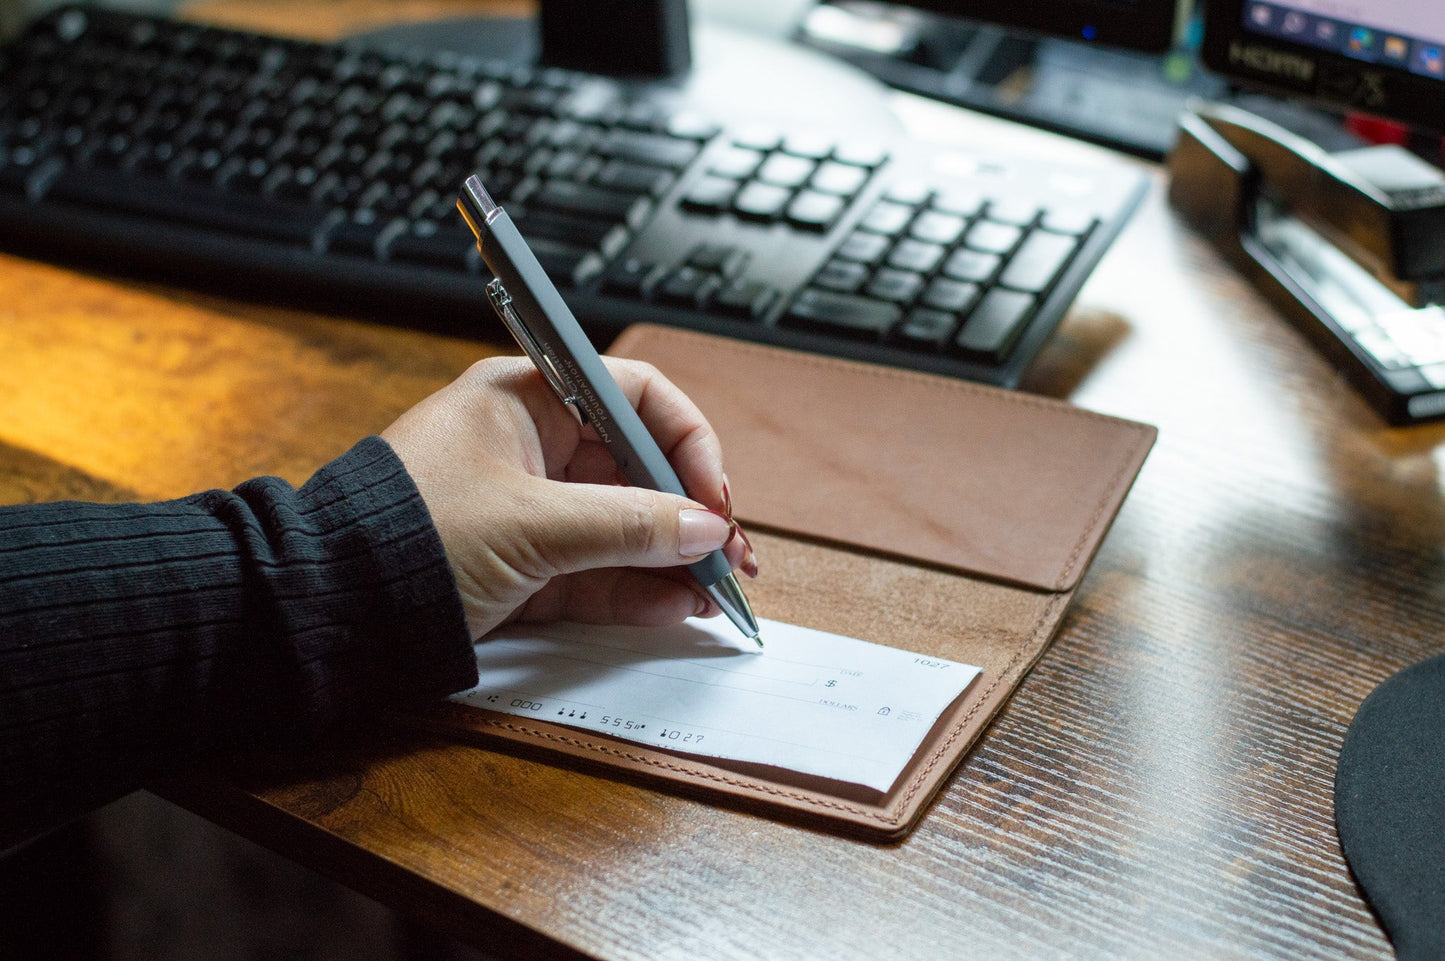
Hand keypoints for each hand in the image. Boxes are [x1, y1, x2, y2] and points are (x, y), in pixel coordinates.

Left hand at [381, 355, 753, 638]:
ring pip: (622, 525)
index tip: (712, 493)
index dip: (685, 441)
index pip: (632, 396)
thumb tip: (704, 527)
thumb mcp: (531, 525)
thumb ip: (627, 524)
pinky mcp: (524, 565)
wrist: (329, 610)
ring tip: (714, 590)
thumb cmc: (405, 537)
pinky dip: (637, 588)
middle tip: (730, 552)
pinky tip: (675, 606)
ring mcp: (529, 509)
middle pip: (636, 465)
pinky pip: (596, 570)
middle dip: (688, 511)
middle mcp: (532, 447)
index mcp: (525, 399)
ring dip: (671, 557)